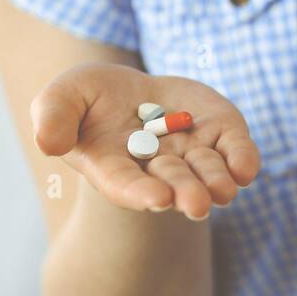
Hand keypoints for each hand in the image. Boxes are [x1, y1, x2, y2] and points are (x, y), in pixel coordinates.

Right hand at [30, 64, 260, 218]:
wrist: (128, 90)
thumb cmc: (87, 99)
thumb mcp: (62, 96)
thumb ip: (52, 116)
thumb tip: (50, 143)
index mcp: (114, 166)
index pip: (126, 185)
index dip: (141, 194)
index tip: (157, 200)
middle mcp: (156, 167)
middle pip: (172, 183)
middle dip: (184, 193)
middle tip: (196, 204)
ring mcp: (191, 151)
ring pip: (206, 172)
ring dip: (215, 182)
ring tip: (223, 191)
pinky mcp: (218, 132)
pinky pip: (235, 151)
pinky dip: (242, 160)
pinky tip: (246, 168)